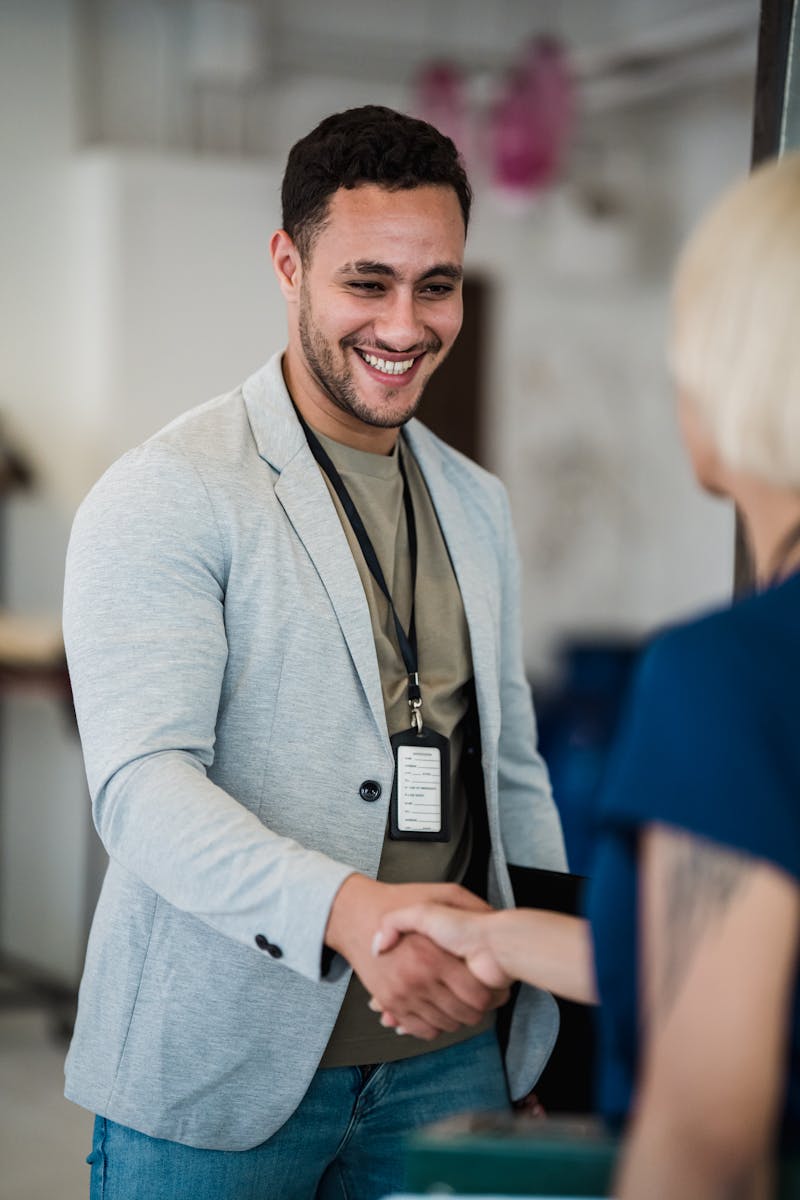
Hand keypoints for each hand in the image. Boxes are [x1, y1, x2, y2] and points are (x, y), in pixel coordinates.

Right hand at [325, 876, 508, 1039]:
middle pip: (465, 1015)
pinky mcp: (392, 1003)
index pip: (479, 996)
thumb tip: (495, 926)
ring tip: (460, 1000)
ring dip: (457, 1018)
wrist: (357, 914)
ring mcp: (403, 995)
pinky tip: (438, 1009)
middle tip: (481, 995)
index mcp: (435, 957)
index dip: (492, 994)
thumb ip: (473, 905)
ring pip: (446, 1024)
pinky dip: (434, 1026)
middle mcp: (418, 981)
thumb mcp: (444, 893)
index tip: (494, 985)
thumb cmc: (403, 901)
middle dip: (478, 1008)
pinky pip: (422, 1029)